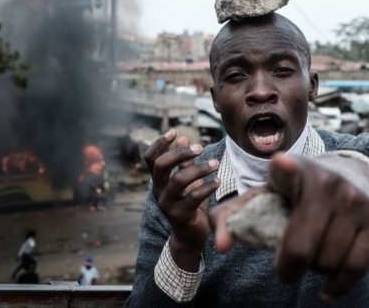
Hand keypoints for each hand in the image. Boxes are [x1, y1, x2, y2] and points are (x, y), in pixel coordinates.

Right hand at [144, 130, 219, 258]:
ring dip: (199, 169)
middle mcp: (159, 191)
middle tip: (200, 147)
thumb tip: (183, 138)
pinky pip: (193, 198)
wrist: (190, 235)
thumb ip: (185, 163)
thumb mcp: (187, 181)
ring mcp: (167, 204)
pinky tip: (218, 180)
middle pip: (161, 166)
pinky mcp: (180, 216)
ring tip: (216, 163)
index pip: (150, 159)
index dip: (159, 143)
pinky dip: (207, 187)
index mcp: (159, 181)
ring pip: (178, 181)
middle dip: (180, 153)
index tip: (175, 132)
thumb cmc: (189, 204)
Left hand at [212, 152, 368, 301]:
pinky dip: (338, 286)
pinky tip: (327, 289)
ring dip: (315, 269)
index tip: (282, 164)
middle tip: (287, 264)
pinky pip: (355, 269)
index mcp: (291, 169)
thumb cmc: (294, 192)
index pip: (287, 170)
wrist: (348, 172)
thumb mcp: (263, 195)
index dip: (284, 169)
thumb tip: (222, 247)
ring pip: (327, 263)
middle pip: (300, 249)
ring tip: (313, 254)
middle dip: (288, 268)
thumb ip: (232, 218)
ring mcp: (354, 197)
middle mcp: (327, 180)